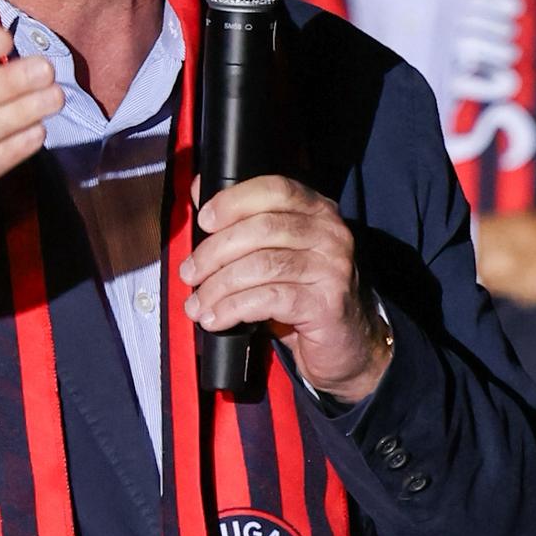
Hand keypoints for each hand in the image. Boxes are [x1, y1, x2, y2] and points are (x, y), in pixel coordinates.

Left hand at [183, 173, 390, 400]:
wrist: (346, 346)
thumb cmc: (303, 296)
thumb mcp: (275, 254)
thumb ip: (243, 223)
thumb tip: (200, 191)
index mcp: (317, 211)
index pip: (274, 189)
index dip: (234, 201)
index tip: (204, 221)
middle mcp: (330, 233)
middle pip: (262, 228)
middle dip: (215, 252)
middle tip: (189, 273)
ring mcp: (332, 268)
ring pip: (262, 265)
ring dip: (219, 286)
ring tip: (197, 304)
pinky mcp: (327, 304)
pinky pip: (269, 299)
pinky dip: (235, 309)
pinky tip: (218, 320)